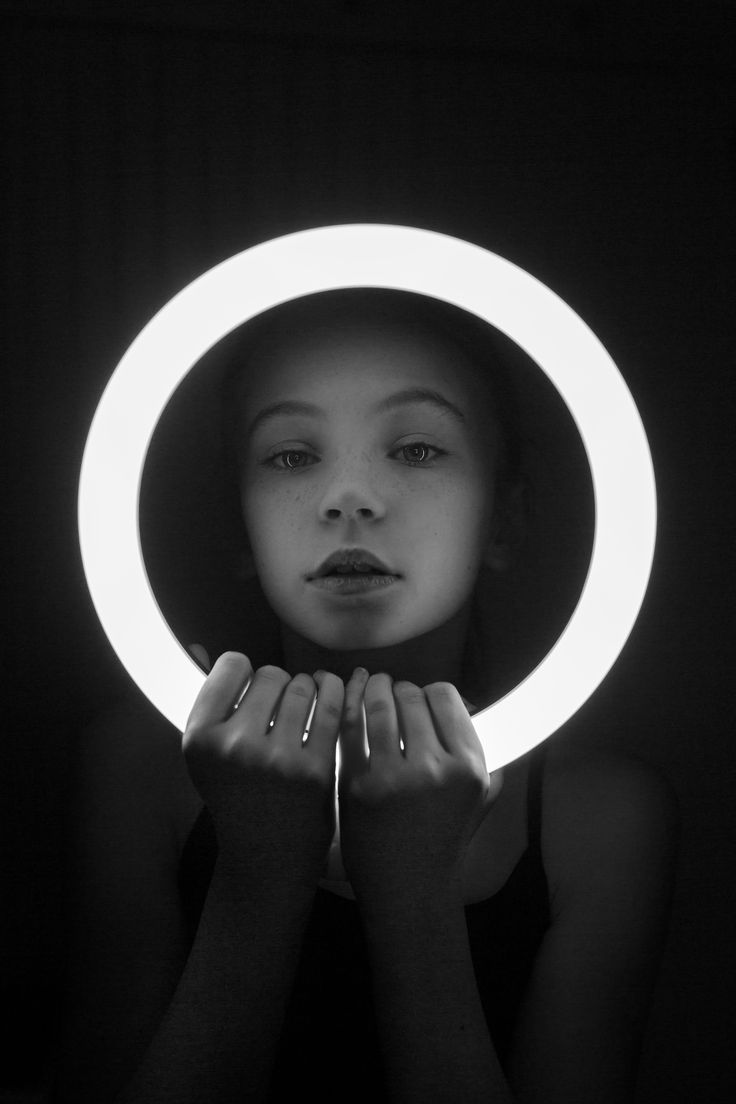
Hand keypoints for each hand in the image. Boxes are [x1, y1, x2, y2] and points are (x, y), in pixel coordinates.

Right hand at [183, 653, 343, 894]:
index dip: (246, 673)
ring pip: (303, 687)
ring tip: (305, 706)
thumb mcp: (207, 756)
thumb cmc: (239, 794)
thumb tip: (214, 653)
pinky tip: (333, 694)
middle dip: (280, 685)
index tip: (252, 691)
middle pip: (270, 675)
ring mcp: (275, 759)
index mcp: (199, 739)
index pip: (232, 666)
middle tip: (281, 708)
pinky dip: (335, 693)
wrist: (267, 857)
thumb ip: (212, 707)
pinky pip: (331, 708)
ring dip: (309, 689)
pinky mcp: (314, 771)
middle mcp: (233, 747)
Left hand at [338, 669, 503, 905]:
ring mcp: (393, 778)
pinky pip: (350, 730)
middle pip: (411, 697)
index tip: (420, 700)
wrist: (409, 890)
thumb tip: (472, 704)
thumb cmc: (443, 838)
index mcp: (469, 768)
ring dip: (371, 690)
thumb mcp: (479, 798)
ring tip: (368, 687)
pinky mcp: (356, 787)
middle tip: (389, 691)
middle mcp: (435, 770)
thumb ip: (482, 751)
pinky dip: (347, 710)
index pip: (446, 697)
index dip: (429, 692)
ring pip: (379, 706)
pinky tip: (347, 706)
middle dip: (398, 689)